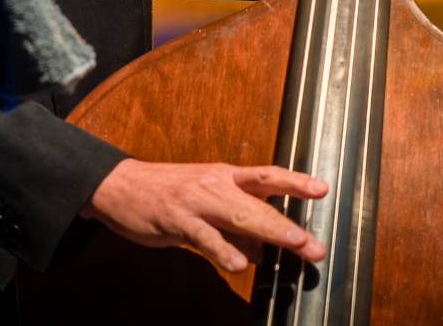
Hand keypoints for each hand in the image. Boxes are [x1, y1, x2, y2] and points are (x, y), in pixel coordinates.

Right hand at [80, 159, 327, 271]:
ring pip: (238, 216)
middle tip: (315, 246)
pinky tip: (237, 265)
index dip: (295, 182)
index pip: (267, 176)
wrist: (120, 185)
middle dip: (290, 225)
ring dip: (270, 231)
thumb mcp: (205, 204)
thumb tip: (258, 253)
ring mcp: (197, 201)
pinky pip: (204, 237)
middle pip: (260, 202)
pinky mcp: (177, 219)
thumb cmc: (166, 194)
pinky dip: (222, 251)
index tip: (322, 189)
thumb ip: (233, 227)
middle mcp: (216, 184)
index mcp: (225, 176)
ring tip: (294, 245)